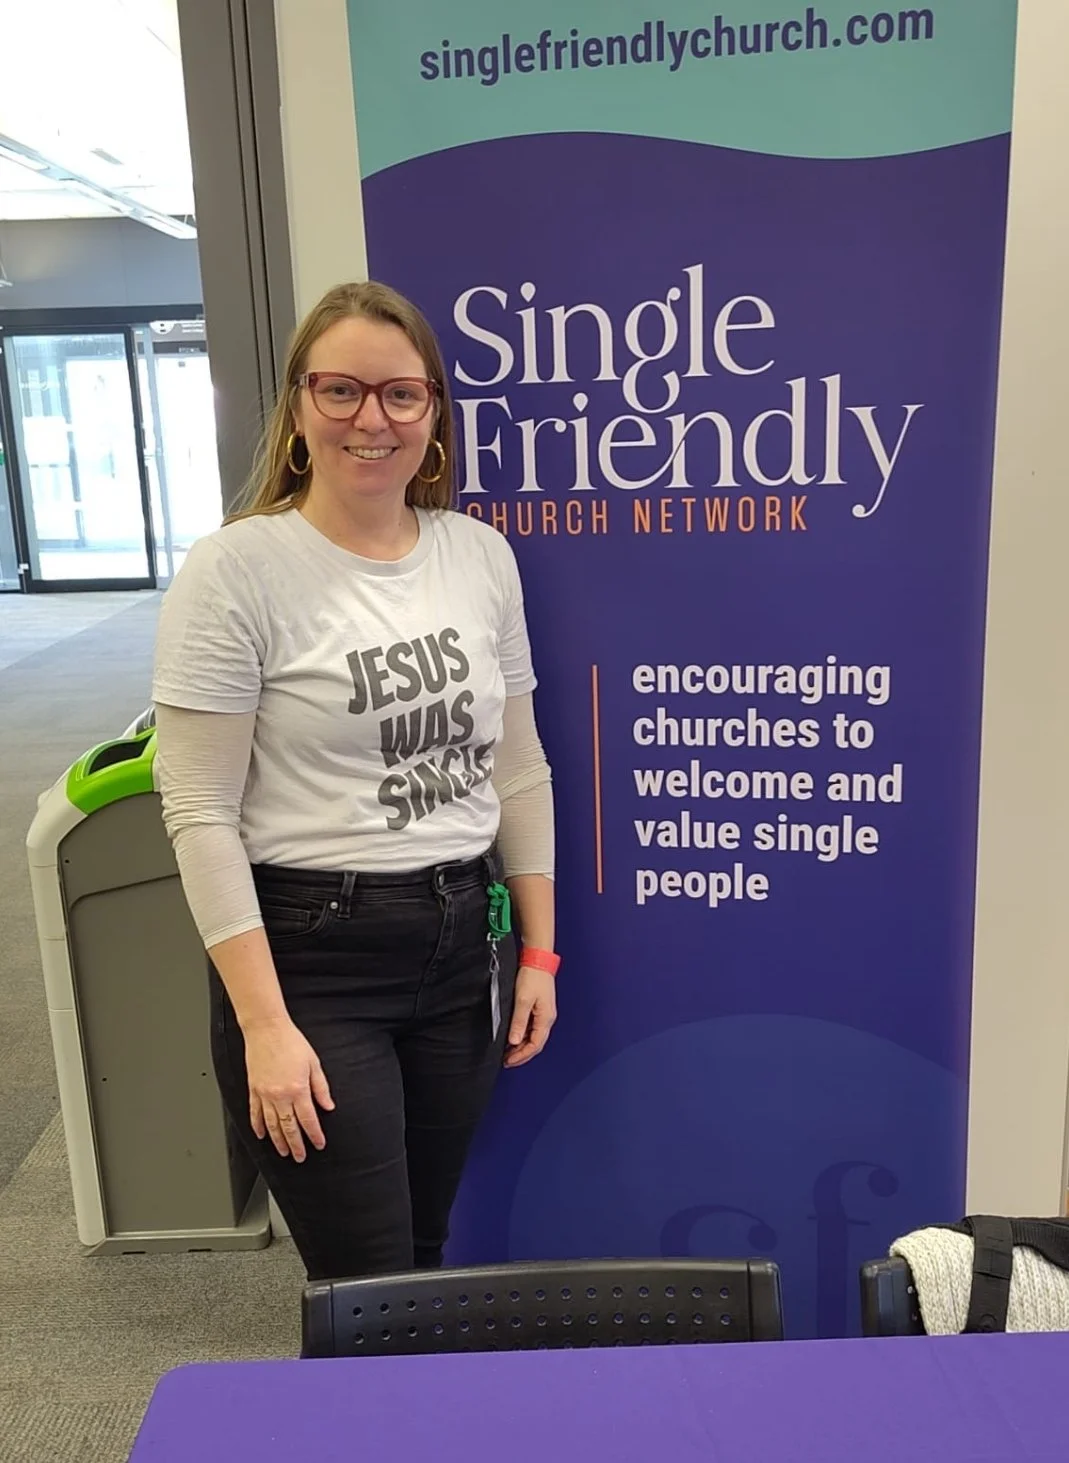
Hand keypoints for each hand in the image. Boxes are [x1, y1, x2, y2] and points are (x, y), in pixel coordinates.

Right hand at [242, 1016, 334, 1160]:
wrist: (267, 1029)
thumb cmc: (291, 1041)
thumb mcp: (314, 1063)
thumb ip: (321, 1087)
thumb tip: (328, 1105)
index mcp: (298, 1089)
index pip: (308, 1119)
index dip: (314, 1135)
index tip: (318, 1144)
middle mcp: (280, 1095)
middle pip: (289, 1127)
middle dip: (296, 1145)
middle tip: (300, 1157)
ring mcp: (265, 1094)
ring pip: (272, 1125)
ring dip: (278, 1141)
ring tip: (283, 1152)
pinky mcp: (253, 1090)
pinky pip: (255, 1114)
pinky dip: (257, 1127)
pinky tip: (261, 1135)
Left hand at [504, 965, 556, 1067]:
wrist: (537, 960)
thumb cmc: (532, 977)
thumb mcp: (522, 1000)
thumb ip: (518, 1022)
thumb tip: (513, 1041)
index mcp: (545, 1019)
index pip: (535, 1045)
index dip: (521, 1056)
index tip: (508, 1061)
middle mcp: (547, 1019)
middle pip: (535, 1044)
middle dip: (521, 1054)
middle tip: (507, 1061)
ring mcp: (543, 1014)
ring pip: (532, 1037)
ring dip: (521, 1046)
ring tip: (507, 1052)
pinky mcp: (538, 1008)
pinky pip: (531, 1028)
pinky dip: (522, 1036)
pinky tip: (512, 1037)